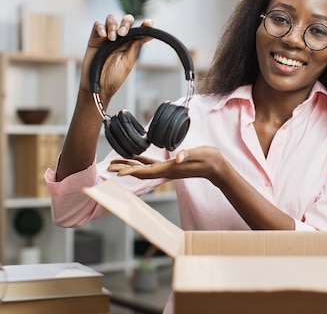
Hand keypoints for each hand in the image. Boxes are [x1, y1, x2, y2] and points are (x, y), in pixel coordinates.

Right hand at [79, 14, 153, 98]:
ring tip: (111, 38)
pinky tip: (103, 35)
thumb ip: (135, 46)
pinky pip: (97, 25)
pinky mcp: (94, 39)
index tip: (149, 23)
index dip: (144, 24)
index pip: (138, 30)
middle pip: (125, 21)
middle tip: (122, 34)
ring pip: (111, 19)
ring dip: (113, 25)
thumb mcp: (128, 61)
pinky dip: (100, 27)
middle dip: (125, 23)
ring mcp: (106, 37)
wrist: (98, 86)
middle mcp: (119, 39)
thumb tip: (149, 35)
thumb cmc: (114, 77)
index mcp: (130, 44)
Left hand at [107, 146, 228, 185]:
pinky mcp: (170, 165)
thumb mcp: (200, 154)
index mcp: (170, 168)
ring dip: (130, 166)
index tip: (118, 171)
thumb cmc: (210, 160)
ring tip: (116, 163)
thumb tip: (178, 158)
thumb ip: (188, 155)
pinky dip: (140, 162)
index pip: (146, 171)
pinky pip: (150, 165)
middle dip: (125, 169)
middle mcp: (166, 170)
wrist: (217, 168)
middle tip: (109, 167)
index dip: (131, 170)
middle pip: (140, 171)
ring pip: (143, 169)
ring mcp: (167, 169)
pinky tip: (135, 158)